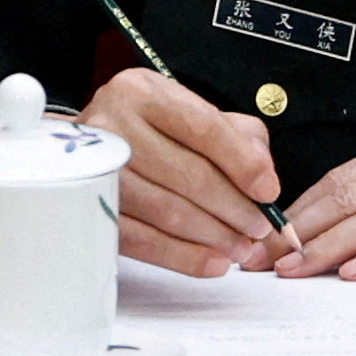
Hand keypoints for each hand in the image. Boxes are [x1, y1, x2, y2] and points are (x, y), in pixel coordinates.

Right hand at [79, 68, 288, 276]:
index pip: (204, 128)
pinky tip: (213, 263)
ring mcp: (95, 172)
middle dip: (234, 208)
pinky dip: (183, 257)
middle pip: (188, 175)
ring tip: (242, 247)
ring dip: (214, 236)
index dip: (243, 163)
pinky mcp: (89, 212)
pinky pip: (142, 241)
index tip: (269, 192)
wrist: (86, 149)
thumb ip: (239, 137)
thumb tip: (264, 177)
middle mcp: (113, 126)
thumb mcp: (195, 114)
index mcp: (143, 93)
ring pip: (168, 211)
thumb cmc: (153, 131)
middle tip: (260, 228)